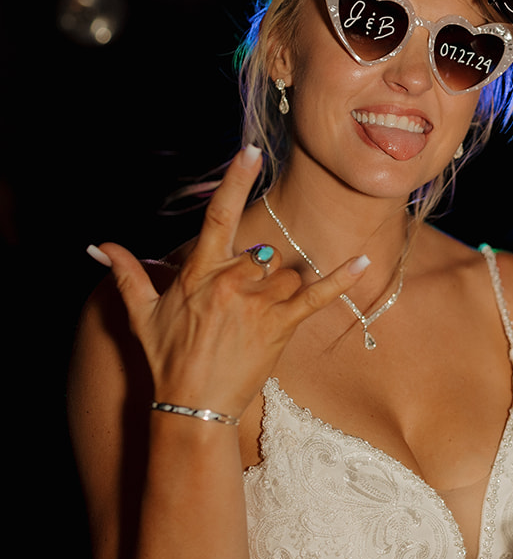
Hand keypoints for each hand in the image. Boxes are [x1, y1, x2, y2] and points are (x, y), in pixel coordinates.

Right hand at [94, 147, 369, 418]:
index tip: (249, 151)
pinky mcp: (281, 326)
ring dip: (281, 290)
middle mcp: (231, 282)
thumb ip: (129, 273)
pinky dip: (342, 279)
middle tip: (240, 307)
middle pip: (263, 252)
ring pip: (287, 274)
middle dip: (258, 272)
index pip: (219, 216)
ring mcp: (259, 304)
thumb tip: (103, 246)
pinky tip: (364, 260)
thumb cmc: (168, 359)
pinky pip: (318, 296)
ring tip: (257, 320)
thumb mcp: (142, 314)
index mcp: (200, 272)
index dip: (234, 182)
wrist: (192, 406)